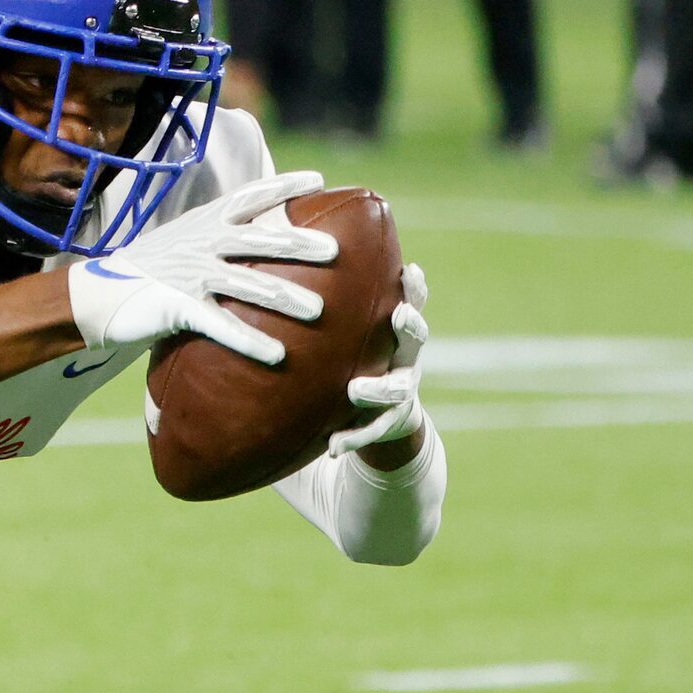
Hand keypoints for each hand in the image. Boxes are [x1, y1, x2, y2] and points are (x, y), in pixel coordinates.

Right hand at [66, 169, 336, 364]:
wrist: (96, 295)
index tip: (318, 179)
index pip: (249, 195)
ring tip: (318, 311)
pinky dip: (250, 341)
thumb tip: (264, 235)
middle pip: (258, 238)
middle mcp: (201, 242)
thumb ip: (220, 236)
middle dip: (298, 243)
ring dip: (285, 298)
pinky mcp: (177, 307)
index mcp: (204, 222)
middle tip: (335, 251)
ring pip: (247, 283)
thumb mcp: (184, 240)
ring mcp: (189, 274)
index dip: (283, 185)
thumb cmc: (149, 269)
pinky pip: (220, 326)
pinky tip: (277, 355)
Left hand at [328, 261, 429, 459]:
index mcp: (393, 328)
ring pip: (399, 388)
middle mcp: (404, 356)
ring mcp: (399, 391)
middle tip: (399, 316)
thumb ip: (323, 299)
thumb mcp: (345, 328)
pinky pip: (369, 432)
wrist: (376, 417)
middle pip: (416, 337)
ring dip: (378, 388)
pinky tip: (332, 446)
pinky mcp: (386, 424)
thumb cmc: (350, 356)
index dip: (416, 286)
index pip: (411, 300)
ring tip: (356, 390)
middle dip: (411, 325)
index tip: (411, 270)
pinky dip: (351, 438)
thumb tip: (277, 246)